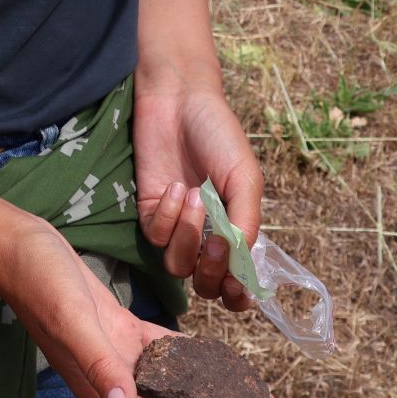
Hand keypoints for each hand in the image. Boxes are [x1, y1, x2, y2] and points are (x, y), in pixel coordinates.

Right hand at [0, 220, 284, 397]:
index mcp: (103, 383)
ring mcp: (116, 352)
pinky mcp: (117, 328)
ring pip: (179, 381)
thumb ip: (99, 365)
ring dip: (218, 390)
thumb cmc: (38, 278)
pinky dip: (194, 358)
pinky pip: (165, 352)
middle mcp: (114, 376)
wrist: (14, 244)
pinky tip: (219, 363)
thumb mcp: (72, 317)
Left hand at [134, 83, 264, 311]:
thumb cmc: (219, 136)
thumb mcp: (244, 178)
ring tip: (196, 195)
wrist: (179, 101)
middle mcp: (206, 235)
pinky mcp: (149, 211)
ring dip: (188, 235)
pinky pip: (155, 236)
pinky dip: (168, 216)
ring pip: (176, 265)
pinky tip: (176, 187)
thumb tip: (240, 263)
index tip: (238, 289)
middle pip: (204, 285)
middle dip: (210, 271)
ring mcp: (176, 226)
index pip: (236, 283)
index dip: (237, 296)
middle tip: (216, 241)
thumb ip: (247, 222)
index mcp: (236, 231)